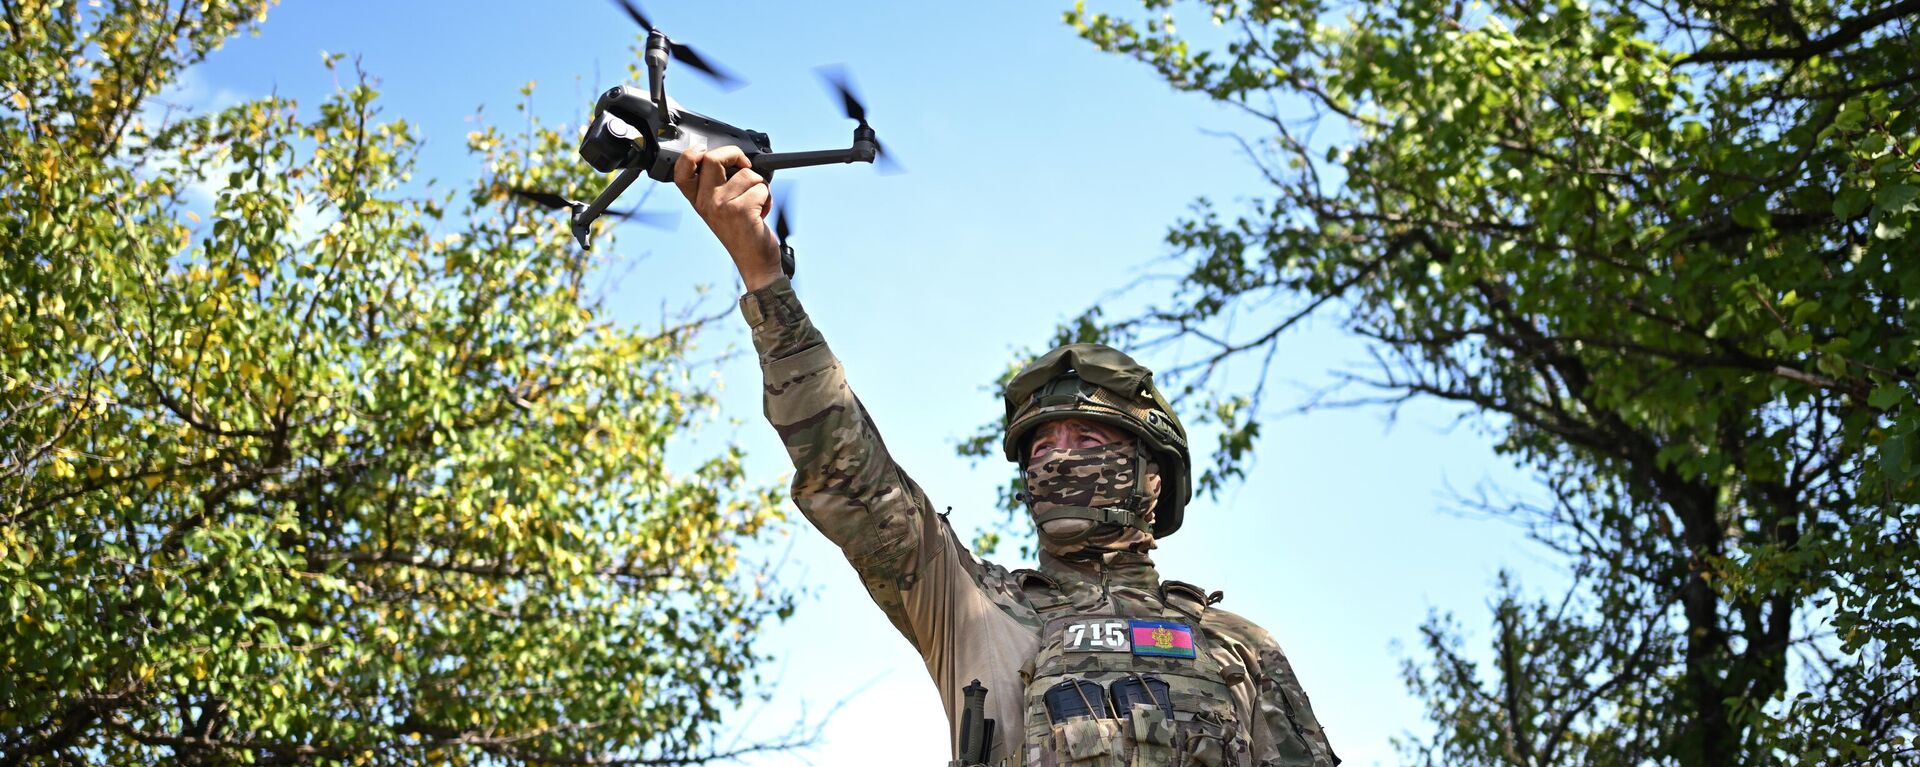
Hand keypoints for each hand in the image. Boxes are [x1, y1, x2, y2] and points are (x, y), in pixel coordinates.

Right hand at [673, 144, 783, 291]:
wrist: (755, 262)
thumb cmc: (741, 234)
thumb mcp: (720, 210)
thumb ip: (718, 186)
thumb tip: (731, 158)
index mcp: (698, 200)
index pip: (682, 170)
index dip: (692, 154)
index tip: (706, 151)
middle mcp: (705, 202)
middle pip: (712, 158)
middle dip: (735, 155)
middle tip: (746, 166)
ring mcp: (721, 206)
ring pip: (747, 173)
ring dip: (760, 184)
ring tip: (756, 202)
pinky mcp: (741, 210)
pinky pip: (761, 187)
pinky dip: (768, 197)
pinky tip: (761, 213)